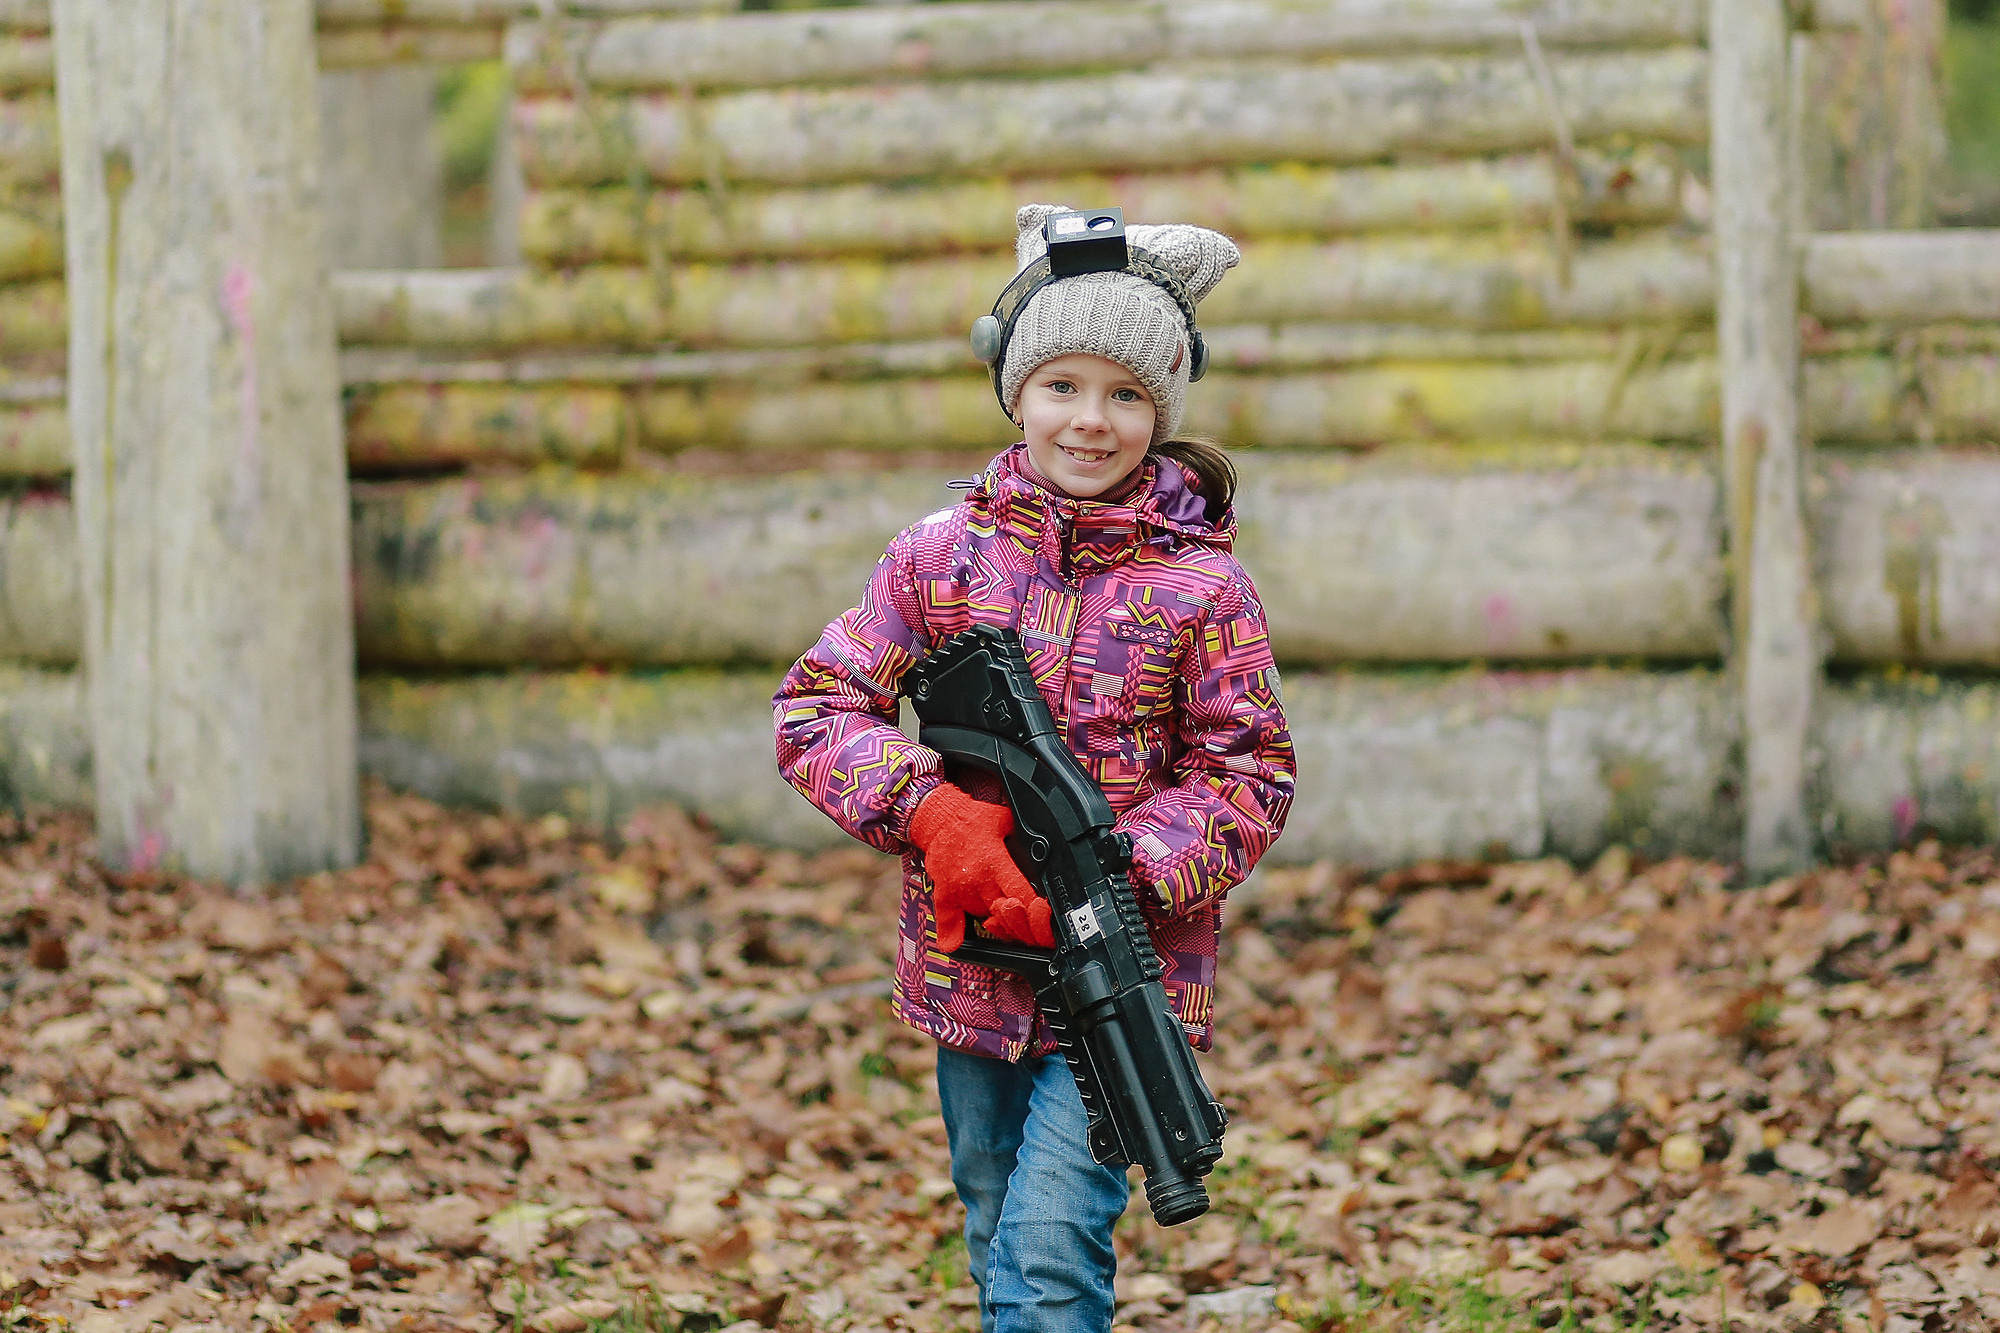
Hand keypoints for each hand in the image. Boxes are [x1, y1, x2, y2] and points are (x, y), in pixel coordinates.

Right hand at [907, 783, 1053, 951]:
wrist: (938, 821)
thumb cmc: (972, 820)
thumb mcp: (1004, 821)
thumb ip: (1023, 838)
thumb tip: (1047, 846)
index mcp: (994, 862)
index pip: (1020, 893)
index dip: (1035, 909)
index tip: (1043, 911)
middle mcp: (977, 881)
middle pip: (1006, 914)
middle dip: (1022, 920)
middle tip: (1031, 916)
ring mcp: (959, 892)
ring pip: (988, 920)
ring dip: (1002, 921)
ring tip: (1009, 911)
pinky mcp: (945, 898)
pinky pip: (952, 925)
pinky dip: (959, 935)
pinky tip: (970, 936)